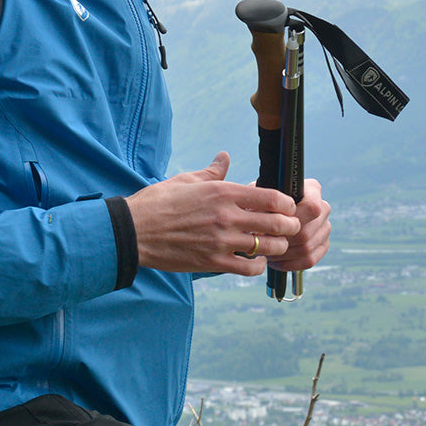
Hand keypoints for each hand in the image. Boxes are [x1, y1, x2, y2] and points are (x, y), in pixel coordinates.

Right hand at [126, 152, 300, 276]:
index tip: (288, 206)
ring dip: (276, 246)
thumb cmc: (158, 202)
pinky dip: (257, 265)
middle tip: (290, 227)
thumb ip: (212, 171)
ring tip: (274, 244)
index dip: (287, 204)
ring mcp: (221, 241)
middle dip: (289, 226)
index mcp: (222, 192)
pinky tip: (254, 260)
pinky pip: (249, 268)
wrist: (135, 230)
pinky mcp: (213, 262)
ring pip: (267, 247)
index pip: (272, 197)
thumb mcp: (185, 180)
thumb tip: (224, 157)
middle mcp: (227, 216)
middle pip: (277, 223)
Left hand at [268, 178, 330, 271]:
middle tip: (263, 245)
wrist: (270, 211)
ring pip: (306, 248)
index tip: (270, 224)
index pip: (312, 208)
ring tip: (265, 253)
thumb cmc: (263, 200)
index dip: (292, 220)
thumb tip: (257, 214)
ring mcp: (325, 228)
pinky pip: (309, 260)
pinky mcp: (323, 245)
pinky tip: (275, 261)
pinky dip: (290, 264)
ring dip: (283, 254)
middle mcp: (323, 208)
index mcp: (312, 190)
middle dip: (281, 241)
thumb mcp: (260, 194)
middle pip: (306, 233)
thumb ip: (262, 200)